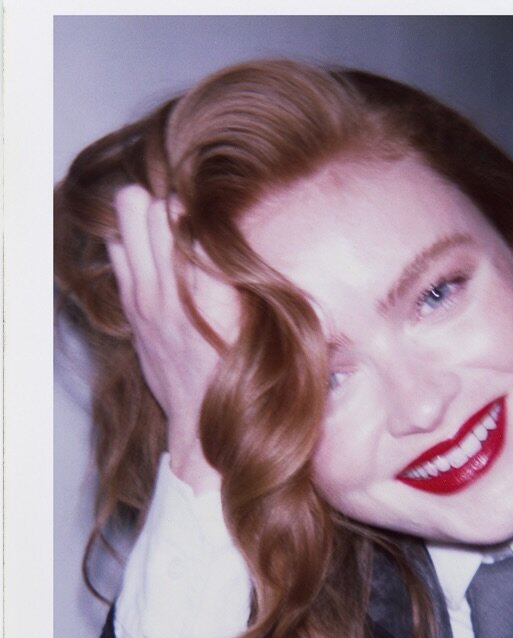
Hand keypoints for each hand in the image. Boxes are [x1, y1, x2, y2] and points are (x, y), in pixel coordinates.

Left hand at [107, 185, 240, 491]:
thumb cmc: (248, 387)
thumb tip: (252, 252)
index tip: (213, 217)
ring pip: (128, 223)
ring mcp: (146, 299)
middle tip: (189, 218)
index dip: (201, 213)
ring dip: (146, 217)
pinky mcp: (134, 310)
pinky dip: (131, 242)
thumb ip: (262, 291)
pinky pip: (118, 253)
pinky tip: (151, 248)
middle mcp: (171, 293)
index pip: (191, 226)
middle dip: (171, 206)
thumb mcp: (270, 337)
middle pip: (152, 212)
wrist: (204, 431)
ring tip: (166, 226)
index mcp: (212, 298)